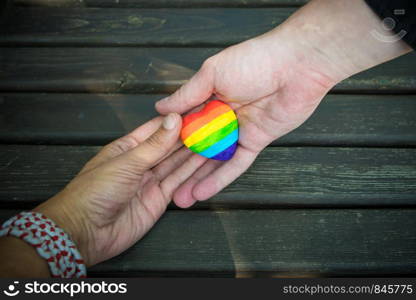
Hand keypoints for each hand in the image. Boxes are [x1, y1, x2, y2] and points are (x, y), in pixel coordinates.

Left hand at [34, 113, 201, 265]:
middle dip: (189, 137)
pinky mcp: (159, 199)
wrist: (86, 232)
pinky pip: (178, 183)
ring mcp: (150, 181)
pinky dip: (192, 174)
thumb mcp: (127, 163)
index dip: (177, 120)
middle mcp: (141, 162)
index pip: (157, 129)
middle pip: (170, 147)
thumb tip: (174, 119)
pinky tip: (206, 163)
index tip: (198, 111)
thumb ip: (155, 144)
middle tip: (213, 126)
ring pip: (177, 164)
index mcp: (128, 147)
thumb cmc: (95, 191)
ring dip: (194, 154)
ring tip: (215, 141)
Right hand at [155, 0, 410, 208]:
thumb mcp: (213, 74)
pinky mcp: (255, 142)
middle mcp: (220, 118)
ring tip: (178, 200)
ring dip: (196, 181)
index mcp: (207, 99)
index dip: (168, 145)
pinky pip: (235, 164)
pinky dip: (219, 179)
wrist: (296, 65)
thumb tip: (159, 107)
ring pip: (213, 161)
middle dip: (179, 170)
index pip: (183, 126)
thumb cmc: (253, 61)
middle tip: (161, 190)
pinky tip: (201, 193)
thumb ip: (187, 94)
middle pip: (196, 148)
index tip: (151, 163)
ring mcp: (237, 132)